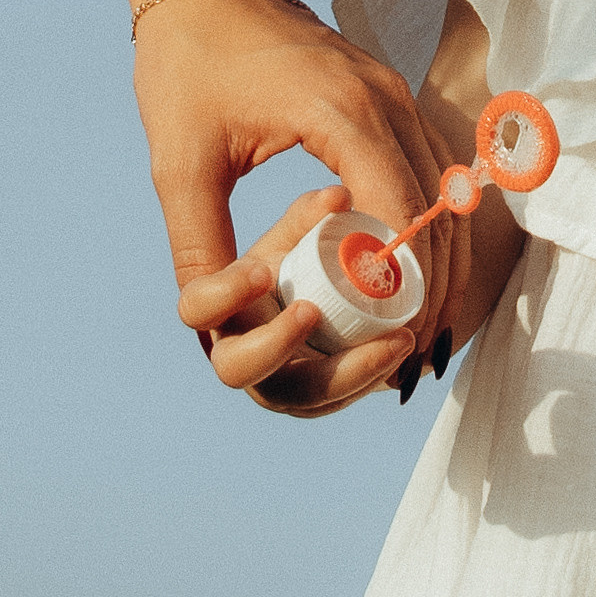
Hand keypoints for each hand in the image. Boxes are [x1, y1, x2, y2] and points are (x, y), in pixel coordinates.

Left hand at [137, 0, 454, 388]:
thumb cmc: (188, 65)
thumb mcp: (179, 164)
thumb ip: (199, 249)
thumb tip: (213, 328)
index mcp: (344, 111)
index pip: (402, 214)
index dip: (404, 286)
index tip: (390, 345)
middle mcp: (386, 96)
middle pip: (441, 207)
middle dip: (433, 286)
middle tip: (411, 355)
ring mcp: (393, 89)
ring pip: (447, 188)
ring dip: (442, 257)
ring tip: (420, 326)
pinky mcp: (387, 93)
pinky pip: (431, 166)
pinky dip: (432, 221)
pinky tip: (411, 268)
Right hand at [178, 179, 429, 420]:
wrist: (306, 278)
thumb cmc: (289, 243)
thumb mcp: (289, 221)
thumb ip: (307, 214)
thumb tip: (340, 199)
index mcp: (222, 300)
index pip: (198, 307)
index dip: (224, 294)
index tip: (262, 270)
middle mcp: (241, 344)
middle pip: (240, 370)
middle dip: (276, 345)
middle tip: (312, 312)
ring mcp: (277, 373)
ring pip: (298, 396)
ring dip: (342, 372)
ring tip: (392, 338)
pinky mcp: (312, 386)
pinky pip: (332, 397)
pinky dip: (364, 377)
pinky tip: (397, 346)